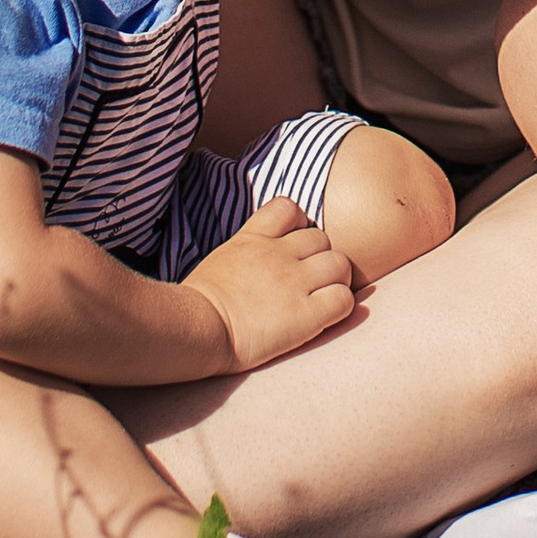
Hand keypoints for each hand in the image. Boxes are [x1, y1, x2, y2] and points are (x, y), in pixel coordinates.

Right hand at [176, 195, 357, 369]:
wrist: (193, 329)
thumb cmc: (194, 306)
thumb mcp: (220, 260)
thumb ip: (247, 253)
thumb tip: (256, 266)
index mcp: (253, 238)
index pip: (289, 208)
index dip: (298, 226)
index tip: (292, 248)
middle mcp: (278, 254)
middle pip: (322, 239)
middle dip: (319, 259)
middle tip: (308, 284)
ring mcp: (294, 282)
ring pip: (340, 265)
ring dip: (336, 281)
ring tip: (321, 299)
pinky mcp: (306, 314)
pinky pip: (344, 300)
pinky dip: (340, 307)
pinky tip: (323, 318)